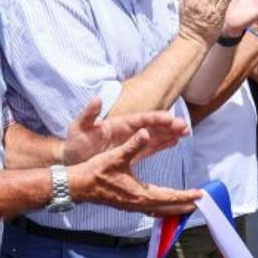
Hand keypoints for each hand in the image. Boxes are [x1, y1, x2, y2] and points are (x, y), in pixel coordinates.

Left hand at [58, 97, 191, 165]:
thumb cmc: (74, 143)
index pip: (140, 119)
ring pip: (154, 137)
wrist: (71, 159)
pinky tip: (175, 142)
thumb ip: (88, 114)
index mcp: (117, 124)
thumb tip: (97, 98)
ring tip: (186, 132)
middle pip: (151, 127)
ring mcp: (131, 142)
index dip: (154, 118)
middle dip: (168, 126)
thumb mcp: (78, 127)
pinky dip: (162, 144)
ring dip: (169, 134)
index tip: (168, 118)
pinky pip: (150, 148)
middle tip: (185, 126)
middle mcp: (127, 131)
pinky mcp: (131, 153)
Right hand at [64, 113, 201, 216]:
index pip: (168, 197)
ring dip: (173, 207)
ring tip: (185, 204)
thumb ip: (133, 145)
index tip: (199, 195)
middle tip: (198, 202)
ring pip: (159, 209)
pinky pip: (150, 208)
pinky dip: (161, 206)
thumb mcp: (116, 156)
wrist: (78, 185)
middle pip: (167, 208)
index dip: (185, 196)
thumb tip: (146, 132)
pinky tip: (162, 203)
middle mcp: (138, 203)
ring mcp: (132, 206)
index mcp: (139, 194)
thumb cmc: (95, 171)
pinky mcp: (127, 204)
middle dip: (183, 205)